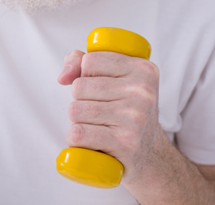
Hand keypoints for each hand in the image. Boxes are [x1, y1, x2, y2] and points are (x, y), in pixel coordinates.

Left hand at [57, 49, 162, 180]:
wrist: (151, 155)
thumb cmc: (125, 112)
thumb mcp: (114, 79)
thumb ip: (82, 63)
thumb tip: (63, 77)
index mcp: (142, 69)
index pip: (90, 60)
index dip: (85, 75)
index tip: (99, 88)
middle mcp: (142, 91)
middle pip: (79, 87)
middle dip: (80, 101)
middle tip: (100, 112)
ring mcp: (135, 118)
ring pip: (75, 110)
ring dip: (77, 121)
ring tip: (97, 126)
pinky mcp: (124, 143)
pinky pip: (78, 134)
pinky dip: (75, 140)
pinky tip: (91, 142)